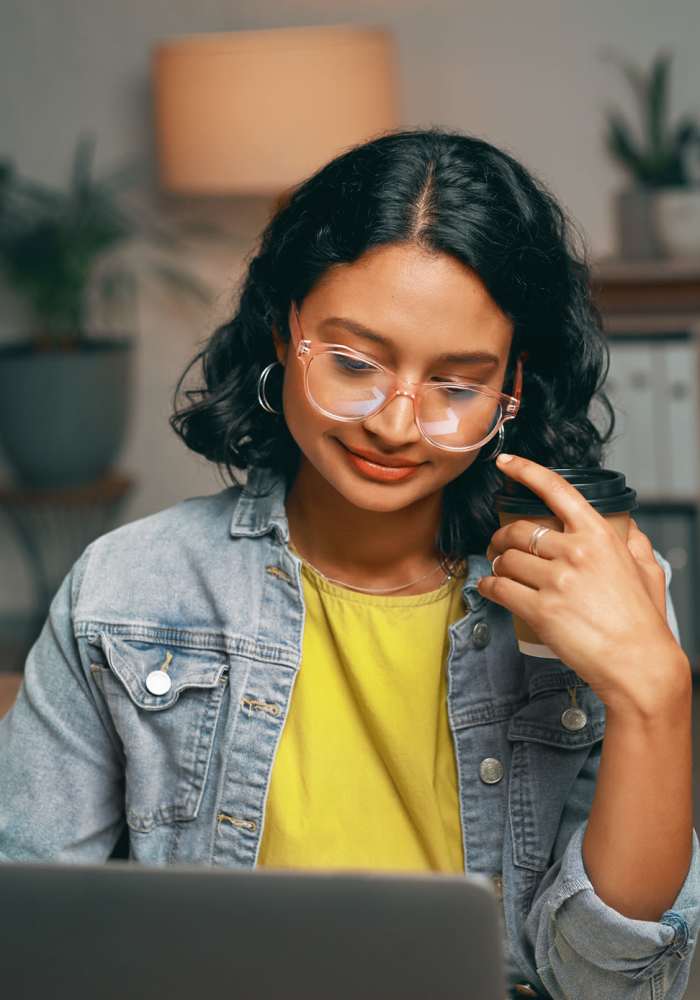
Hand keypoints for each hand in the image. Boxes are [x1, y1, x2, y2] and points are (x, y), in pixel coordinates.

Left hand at [479, 454, 687, 712]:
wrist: (639, 664)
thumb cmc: (644, 621)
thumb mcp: (648, 570)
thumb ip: (635, 543)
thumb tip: (628, 527)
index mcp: (599, 535)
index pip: (557, 490)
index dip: (526, 471)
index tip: (506, 463)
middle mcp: (575, 552)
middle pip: (518, 530)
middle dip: (502, 537)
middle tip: (499, 546)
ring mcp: (556, 581)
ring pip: (506, 561)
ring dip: (497, 566)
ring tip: (501, 573)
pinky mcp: (540, 609)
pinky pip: (499, 589)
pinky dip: (488, 588)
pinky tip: (489, 589)